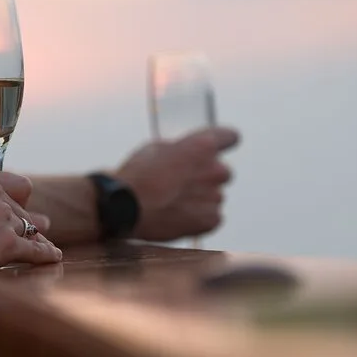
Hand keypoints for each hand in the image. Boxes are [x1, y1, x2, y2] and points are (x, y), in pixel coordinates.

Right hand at [0, 174, 61, 283]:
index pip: (18, 185)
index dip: (21, 200)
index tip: (21, 209)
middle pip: (24, 213)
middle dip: (28, 225)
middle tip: (37, 232)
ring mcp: (4, 219)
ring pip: (30, 231)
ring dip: (36, 240)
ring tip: (45, 248)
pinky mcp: (7, 243)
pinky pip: (36, 249)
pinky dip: (47, 255)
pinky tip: (53, 258)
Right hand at [115, 127, 239, 240]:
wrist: (125, 207)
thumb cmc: (137, 175)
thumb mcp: (155, 149)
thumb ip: (179, 150)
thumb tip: (183, 155)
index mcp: (202, 146)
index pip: (230, 137)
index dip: (225, 141)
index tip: (220, 148)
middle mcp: (215, 170)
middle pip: (223, 172)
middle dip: (207, 177)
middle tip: (183, 184)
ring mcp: (215, 196)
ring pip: (215, 196)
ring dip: (200, 199)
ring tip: (173, 203)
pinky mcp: (211, 220)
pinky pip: (212, 217)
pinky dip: (199, 218)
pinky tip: (178, 216)